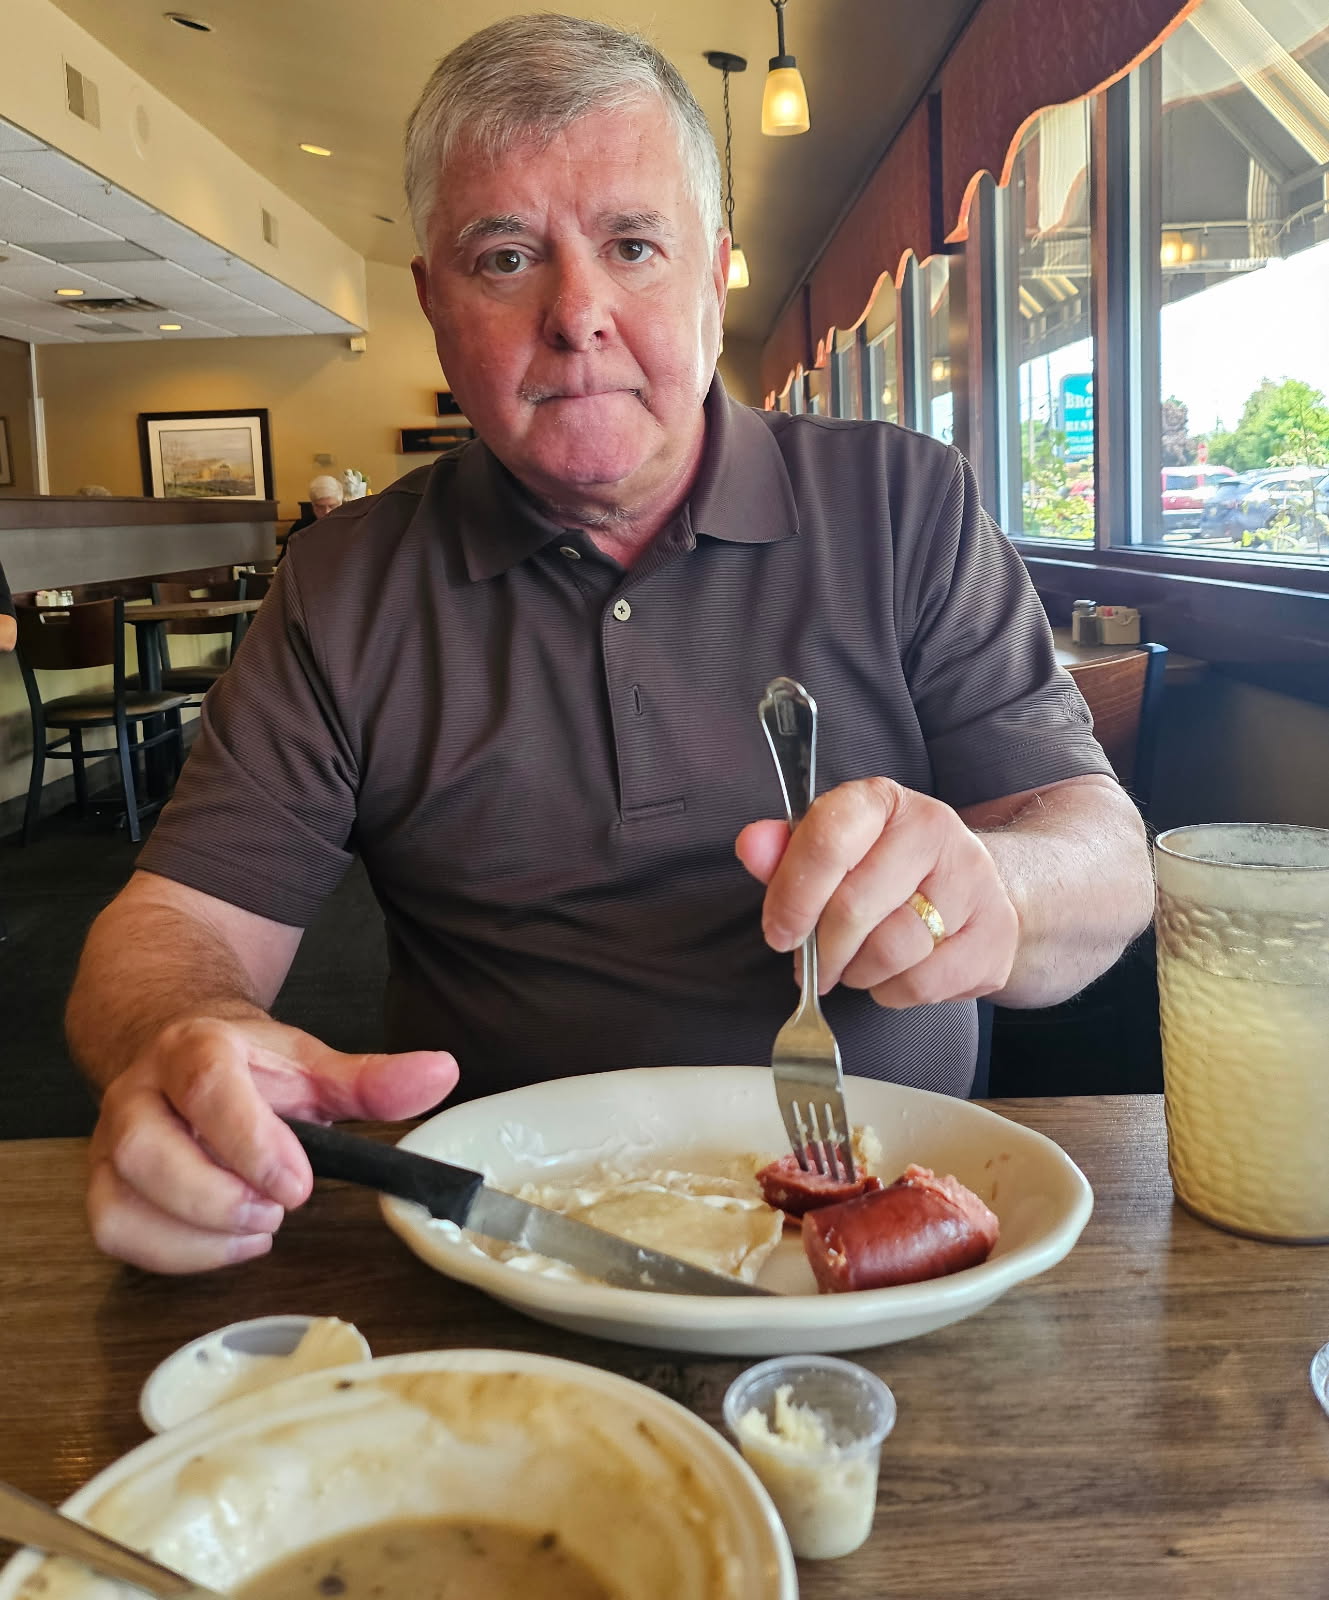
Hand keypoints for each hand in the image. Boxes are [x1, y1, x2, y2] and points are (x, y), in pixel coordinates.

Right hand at [87, 1015, 458, 1273]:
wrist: (175, 1052)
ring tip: (256, 1229)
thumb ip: (373, 1080)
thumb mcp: (314, 1067)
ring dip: (194, 1234)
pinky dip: (172, 1254)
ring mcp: (112, 1142)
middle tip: (275, 1212)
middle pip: (149, 1150)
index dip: (250, 1141)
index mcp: (197, 1050)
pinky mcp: (103, 1185)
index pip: (208, 1086)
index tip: (297, 1186)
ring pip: (121, 1200)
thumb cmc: (249, 1069)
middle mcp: (141, 1092)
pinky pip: (114, 1232)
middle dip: (216, 1197)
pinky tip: (226, 1244)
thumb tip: (442, 1073)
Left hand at [735, 776, 1018, 1007]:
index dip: (794, 896)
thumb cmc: (884, 870)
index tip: (780, 934)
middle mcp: (933, 828)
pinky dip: (892, 991)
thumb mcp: (832, 850)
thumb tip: (751, 846)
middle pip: (854, 907)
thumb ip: (785, 850)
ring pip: (888, 951)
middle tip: (811, 967)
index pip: (828, 841)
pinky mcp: (994, 935)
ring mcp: (972, 880)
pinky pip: (921, 984)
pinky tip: (892, 974)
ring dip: (856, 972)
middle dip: (821, 951)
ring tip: (855, 965)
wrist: (972, 889)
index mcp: (882, 800)